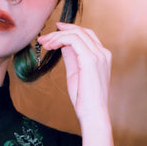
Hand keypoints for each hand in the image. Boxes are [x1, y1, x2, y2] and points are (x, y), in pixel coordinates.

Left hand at [38, 23, 118, 145]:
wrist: (93, 114)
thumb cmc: (84, 99)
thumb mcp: (75, 74)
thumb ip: (71, 58)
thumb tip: (62, 45)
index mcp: (102, 56)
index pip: (86, 36)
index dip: (69, 31)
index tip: (53, 33)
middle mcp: (103, 53)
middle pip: (81, 31)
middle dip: (60, 32)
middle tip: (43, 38)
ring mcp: (98, 55)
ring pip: (76, 34)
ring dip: (57, 36)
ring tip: (44, 43)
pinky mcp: (90, 60)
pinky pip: (73, 40)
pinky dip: (59, 40)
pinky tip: (50, 46)